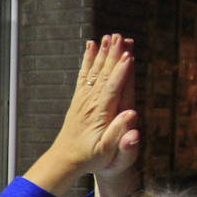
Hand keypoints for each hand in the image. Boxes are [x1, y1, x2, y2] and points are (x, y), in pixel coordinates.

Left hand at [27, 34, 138, 194]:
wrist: (65, 161)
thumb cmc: (90, 158)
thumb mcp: (107, 152)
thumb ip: (119, 133)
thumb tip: (131, 114)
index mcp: (100, 114)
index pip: (112, 88)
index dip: (121, 72)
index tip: (128, 55)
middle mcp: (91, 103)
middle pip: (103, 75)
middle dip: (112, 55)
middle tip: (119, 36)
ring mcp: (83, 100)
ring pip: (94, 72)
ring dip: (102, 53)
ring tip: (108, 36)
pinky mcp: (79, 99)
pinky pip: (84, 76)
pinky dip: (87, 60)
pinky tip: (91, 46)